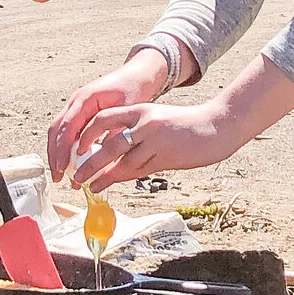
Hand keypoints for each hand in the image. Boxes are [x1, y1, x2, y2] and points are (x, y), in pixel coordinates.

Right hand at [48, 50, 167, 178]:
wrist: (136, 75)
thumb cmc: (133, 89)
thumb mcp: (127, 110)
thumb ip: (114, 131)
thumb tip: (104, 155)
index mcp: (85, 99)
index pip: (67, 127)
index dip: (62, 150)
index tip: (62, 168)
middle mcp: (76, 101)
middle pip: (56, 130)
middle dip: (54, 155)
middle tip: (58, 176)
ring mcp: (76, 106)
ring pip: (58, 131)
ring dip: (57, 153)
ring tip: (61, 174)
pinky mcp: (80, 112)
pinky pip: (67, 130)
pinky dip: (65, 147)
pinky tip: (70, 162)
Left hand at [65, 100, 242, 190]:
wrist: (216, 126)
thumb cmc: (185, 125)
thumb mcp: (157, 119)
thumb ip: (136, 131)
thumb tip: (112, 151)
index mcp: (141, 110)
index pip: (104, 118)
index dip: (87, 134)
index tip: (76, 147)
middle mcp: (146, 123)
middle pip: (110, 145)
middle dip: (90, 162)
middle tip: (77, 175)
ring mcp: (157, 140)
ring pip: (124, 162)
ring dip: (104, 175)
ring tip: (89, 184)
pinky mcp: (167, 156)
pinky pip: (140, 170)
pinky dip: (123, 178)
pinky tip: (112, 183)